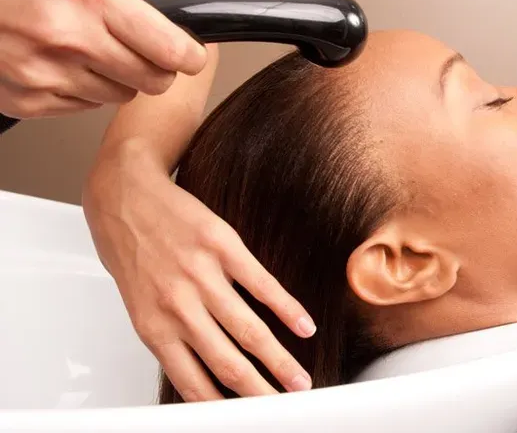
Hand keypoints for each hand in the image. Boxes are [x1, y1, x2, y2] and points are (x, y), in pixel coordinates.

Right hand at [0, 0, 218, 118]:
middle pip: (156, 81)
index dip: (189, 55)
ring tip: (89, 50)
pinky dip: (84, 91)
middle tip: (136, 48)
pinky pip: (86, 108)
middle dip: (156, 67)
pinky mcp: (31, 101)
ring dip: (118, 78)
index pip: (173, 50)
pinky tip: (63, 65)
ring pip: (123, 96)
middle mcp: (71, 38)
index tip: (188, 51)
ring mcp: (48, 74)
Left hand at [82, 141, 315, 400]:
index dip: (225, 407)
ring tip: (300, 380)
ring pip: (249, 330)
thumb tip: (202, 374)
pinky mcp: (222, 247)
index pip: (193, 383)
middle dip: (261, 392)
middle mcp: (178, 307)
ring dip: (280, 361)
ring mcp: (201, 276)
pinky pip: (261, 284)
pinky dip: (287, 309)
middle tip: (286, 406)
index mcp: (153, 328)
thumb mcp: (138, 303)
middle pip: (228, 363)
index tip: (249, 417)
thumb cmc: (129, 250)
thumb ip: (170, 336)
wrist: (123, 195)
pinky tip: (305, 326)